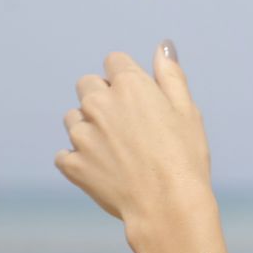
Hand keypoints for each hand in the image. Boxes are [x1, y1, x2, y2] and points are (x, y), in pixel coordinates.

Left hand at [55, 41, 210, 222]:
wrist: (169, 206)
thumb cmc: (185, 157)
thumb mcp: (188, 112)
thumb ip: (171, 75)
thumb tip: (163, 45)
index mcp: (130, 86)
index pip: (114, 61)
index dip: (127, 77)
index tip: (141, 98)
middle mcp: (100, 104)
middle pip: (87, 85)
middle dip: (103, 97)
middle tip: (129, 124)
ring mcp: (82, 135)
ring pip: (74, 118)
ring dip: (89, 127)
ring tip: (117, 150)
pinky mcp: (72, 164)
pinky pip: (65, 154)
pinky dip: (79, 159)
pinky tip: (104, 169)